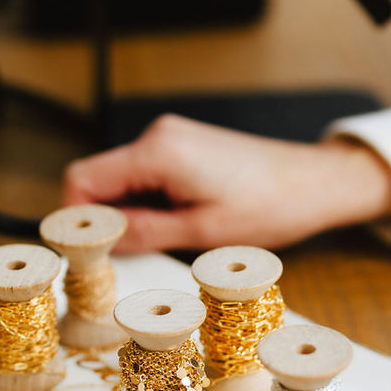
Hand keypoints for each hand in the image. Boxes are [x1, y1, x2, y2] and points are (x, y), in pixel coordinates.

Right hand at [62, 114, 390, 252]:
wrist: (314, 183)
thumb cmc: (269, 205)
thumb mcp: (201, 232)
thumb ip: (142, 233)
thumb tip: (99, 241)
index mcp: (159, 152)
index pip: (83, 179)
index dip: (76, 218)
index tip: (85, 250)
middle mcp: (159, 136)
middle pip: (100, 179)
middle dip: (107, 218)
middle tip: (129, 254)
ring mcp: (172, 138)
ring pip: (124, 180)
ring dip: (132, 213)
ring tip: (170, 236)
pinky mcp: (185, 146)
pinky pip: (147, 176)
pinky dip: (150, 202)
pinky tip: (180, 221)